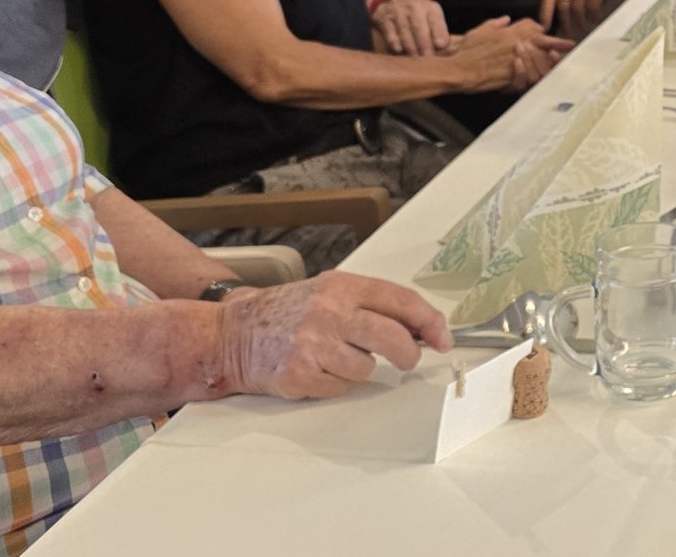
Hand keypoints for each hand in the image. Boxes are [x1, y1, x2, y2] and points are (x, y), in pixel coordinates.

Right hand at [213, 271, 450, 399]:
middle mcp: (329, 312)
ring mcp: (313, 344)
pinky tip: (316, 370)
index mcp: (341, 287)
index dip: (430, 321)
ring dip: (359, 369)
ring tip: (334, 356)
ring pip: (367, 368)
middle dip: (408, 354)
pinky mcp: (300, 374)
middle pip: (393, 338)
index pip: (401, 301)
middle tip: (406, 360)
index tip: (442, 338)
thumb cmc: (287, 313)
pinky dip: (335, 384)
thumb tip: (421, 327)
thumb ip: (371, 305)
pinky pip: (341, 387)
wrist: (232, 333)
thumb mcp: (330, 294)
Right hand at [369, 0, 448, 55]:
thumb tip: (442, 46)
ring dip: (411, 47)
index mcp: (429, 8)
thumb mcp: (432, 14)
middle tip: (427, 59)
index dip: (438, 33)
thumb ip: (439, 29)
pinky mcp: (384, 19)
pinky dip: (394, 42)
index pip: (435, 20)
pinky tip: (399, 50)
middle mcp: (414, 8)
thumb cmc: (418, 11)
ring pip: (405, 32)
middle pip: (419, 28)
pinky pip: (390, 32)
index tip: (440, 45)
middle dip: (424, 46)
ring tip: (415, 60)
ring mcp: (398, 13)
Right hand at [440, 18, 572, 91]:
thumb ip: (495, 24)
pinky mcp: (511, 76)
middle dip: (556, 43)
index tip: (551, 35)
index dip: (543, 32)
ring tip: (559, 61)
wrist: (458, 69)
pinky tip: (540, 75)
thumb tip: (507, 19)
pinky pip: (528, 76)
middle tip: (570, 46)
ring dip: (548, 60)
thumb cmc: (467, 51)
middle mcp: (514, 43)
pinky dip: (534, 75)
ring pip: (538, 59)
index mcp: (508, 32)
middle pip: (542, 41)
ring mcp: (514, 60)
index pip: (532, 27)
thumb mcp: (480, 31)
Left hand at [539, 0, 641, 39]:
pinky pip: (592, 5)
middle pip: (563, 4)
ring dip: (581, 22)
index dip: (545, 13)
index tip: (545, 27)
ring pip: (576, 7)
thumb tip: (559, 13)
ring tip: (586, 28)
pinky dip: (594, 15)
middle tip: (570, 34)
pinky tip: (596, 18)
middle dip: (565, 23)